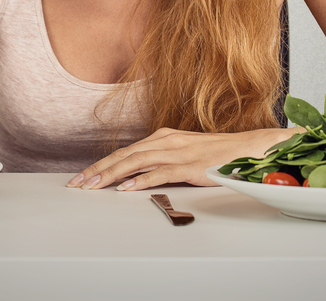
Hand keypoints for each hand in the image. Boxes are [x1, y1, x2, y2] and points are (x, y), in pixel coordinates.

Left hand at [67, 127, 289, 190]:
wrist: (248, 148)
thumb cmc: (216, 154)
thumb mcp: (183, 153)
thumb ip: (161, 161)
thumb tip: (136, 177)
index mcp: (162, 137)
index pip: (125, 151)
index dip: (101, 164)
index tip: (82, 177)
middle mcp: (166, 141)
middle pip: (124, 156)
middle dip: (98, 170)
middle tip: (77, 183)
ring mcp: (178, 152)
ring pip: (136, 163)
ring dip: (112, 175)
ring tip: (93, 186)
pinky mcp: (190, 166)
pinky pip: (160, 173)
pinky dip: (141, 180)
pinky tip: (126, 188)